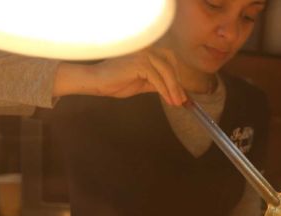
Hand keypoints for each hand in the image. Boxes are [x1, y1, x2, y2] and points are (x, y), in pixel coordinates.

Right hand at [53, 47, 186, 104]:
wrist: (97, 82)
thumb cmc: (117, 82)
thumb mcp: (144, 82)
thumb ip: (158, 83)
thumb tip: (176, 92)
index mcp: (148, 50)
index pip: (170, 61)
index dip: (177, 77)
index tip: (182, 94)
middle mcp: (147, 48)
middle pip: (171, 64)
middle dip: (177, 83)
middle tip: (181, 100)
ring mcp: (144, 54)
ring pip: (166, 72)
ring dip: (174, 89)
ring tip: (176, 103)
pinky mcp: (140, 63)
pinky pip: (157, 79)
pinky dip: (165, 91)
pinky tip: (168, 100)